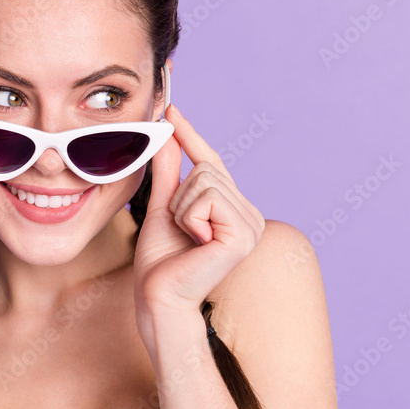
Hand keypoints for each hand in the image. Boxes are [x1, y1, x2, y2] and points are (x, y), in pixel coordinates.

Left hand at [133, 104, 265, 338]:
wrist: (159, 297)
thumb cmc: (160, 263)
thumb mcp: (163, 208)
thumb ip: (169, 173)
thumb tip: (167, 134)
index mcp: (234, 209)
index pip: (212, 162)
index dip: (191, 137)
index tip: (171, 110)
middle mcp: (249, 215)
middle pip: (207, 169)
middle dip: (179, 195)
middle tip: (179, 229)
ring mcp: (251, 225)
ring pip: (206, 181)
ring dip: (182, 208)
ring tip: (187, 238)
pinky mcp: (243, 234)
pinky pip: (207, 198)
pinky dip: (189, 217)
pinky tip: (196, 243)